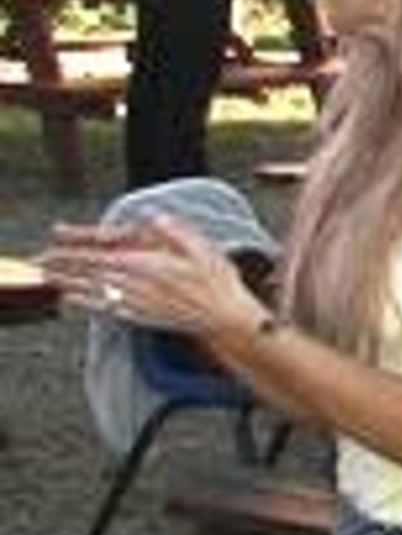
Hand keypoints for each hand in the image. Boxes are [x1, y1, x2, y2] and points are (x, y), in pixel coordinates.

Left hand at [41, 219, 269, 349]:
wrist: (225, 318)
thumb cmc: (218, 283)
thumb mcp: (204, 249)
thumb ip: (175, 231)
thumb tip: (153, 216)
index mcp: (151, 266)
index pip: (104, 257)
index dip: (77, 253)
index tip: (56, 248)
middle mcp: (139, 286)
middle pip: (93, 275)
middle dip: (65, 268)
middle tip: (42, 262)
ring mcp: (138, 303)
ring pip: (94, 292)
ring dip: (69, 284)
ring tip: (50, 278)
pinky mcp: (140, 317)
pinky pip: (106, 309)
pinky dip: (86, 304)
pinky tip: (72, 302)